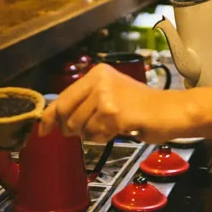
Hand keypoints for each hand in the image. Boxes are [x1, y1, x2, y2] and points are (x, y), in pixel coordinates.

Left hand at [37, 64, 191, 143]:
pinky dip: (104, 138)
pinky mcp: (114, 114)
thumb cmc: (140, 105)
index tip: (42, 129)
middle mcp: (99, 81)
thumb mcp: (110, 94)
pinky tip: (119, 129)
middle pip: (67, 113)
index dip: (50, 115)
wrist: (168, 110)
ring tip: (111, 126)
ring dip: (92, 134)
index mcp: (97, 73)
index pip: (64, 97)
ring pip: (80, 127)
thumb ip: (83, 103)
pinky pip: (96, 135)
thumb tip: (53, 120)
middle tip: (88, 130)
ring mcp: (106, 97)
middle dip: (71, 128)